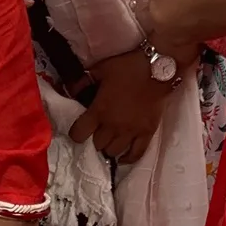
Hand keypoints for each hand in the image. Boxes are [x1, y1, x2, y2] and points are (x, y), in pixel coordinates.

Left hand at [69, 50, 168, 164]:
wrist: (158, 68)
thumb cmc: (128, 67)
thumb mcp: (100, 69)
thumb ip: (82, 81)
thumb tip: (68, 89)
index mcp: (99, 111)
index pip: (79, 134)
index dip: (76, 133)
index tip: (79, 128)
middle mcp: (113, 126)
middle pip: (97, 145)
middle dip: (95, 138)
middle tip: (98, 130)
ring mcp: (131, 132)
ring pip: (113, 151)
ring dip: (110, 146)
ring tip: (111, 139)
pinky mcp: (147, 133)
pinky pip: (136, 154)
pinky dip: (128, 158)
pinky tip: (123, 156)